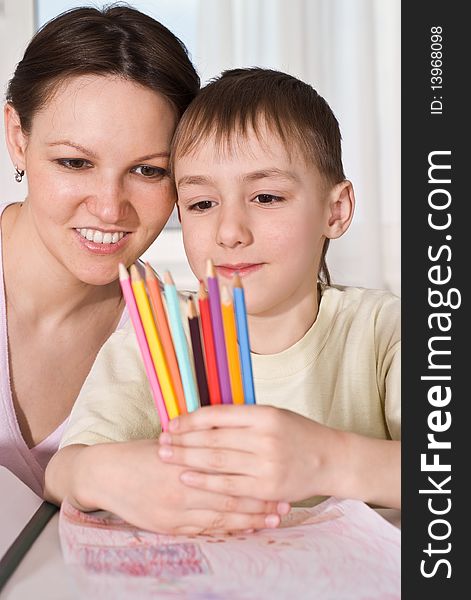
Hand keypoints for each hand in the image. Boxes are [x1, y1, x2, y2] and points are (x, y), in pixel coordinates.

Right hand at [71, 439, 289, 534]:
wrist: (106, 474)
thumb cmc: (140, 454)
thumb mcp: (170, 442)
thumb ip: (200, 445)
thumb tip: (232, 439)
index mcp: (187, 461)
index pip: (230, 471)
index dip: (256, 477)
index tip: (279, 478)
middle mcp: (184, 487)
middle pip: (231, 497)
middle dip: (260, 502)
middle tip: (285, 505)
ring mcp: (176, 510)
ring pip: (222, 518)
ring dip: (250, 520)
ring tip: (273, 520)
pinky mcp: (169, 526)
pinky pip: (205, 531)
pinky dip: (227, 531)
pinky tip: (244, 530)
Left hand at [157, 405, 344, 502]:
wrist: (330, 459)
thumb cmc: (297, 433)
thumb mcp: (274, 415)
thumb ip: (243, 417)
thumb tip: (203, 418)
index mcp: (264, 414)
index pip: (219, 414)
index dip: (191, 419)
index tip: (172, 422)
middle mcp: (265, 438)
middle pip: (213, 438)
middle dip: (183, 439)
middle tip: (161, 440)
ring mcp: (266, 464)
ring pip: (217, 461)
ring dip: (187, 458)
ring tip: (167, 456)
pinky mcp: (267, 488)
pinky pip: (229, 485)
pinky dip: (205, 481)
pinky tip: (187, 476)